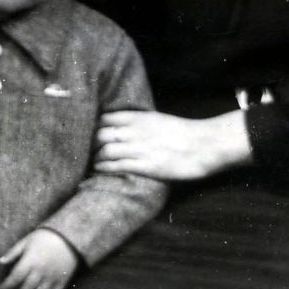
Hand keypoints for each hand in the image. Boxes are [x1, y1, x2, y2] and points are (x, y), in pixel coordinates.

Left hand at [0, 228, 78, 288]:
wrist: (69, 236)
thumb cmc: (44, 237)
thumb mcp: (26, 241)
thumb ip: (13, 252)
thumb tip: (0, 262)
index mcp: (30, 261)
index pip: (15, 279)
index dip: (6, 287)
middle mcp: (40, 272)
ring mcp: (52, 278)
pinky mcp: (63, 281)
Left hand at [93, 109, 250, 180]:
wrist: (204, 144)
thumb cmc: (183, 132)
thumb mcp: (157, 119)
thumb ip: (138, 122)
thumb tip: (123, 126)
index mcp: (138, 117)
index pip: (104, 118)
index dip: (92, 126)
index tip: (87, 133)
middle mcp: (135, 131)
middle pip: (100, 134)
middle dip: (89, 143)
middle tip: (84, 150)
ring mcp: (139, 148)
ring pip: (105, 150)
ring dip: (94, 157)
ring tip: (89, 162)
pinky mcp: (145, 166)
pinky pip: (116, 166)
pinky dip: (104, 167)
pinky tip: (98, 170)